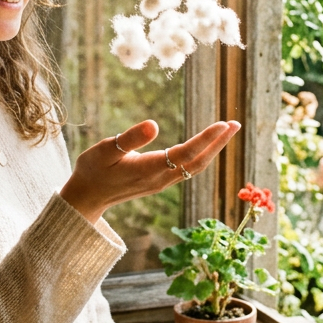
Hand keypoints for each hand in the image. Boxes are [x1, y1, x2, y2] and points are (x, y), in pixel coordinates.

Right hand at [59, 120, 240, 222]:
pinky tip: (206, 146)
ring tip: (227, 131)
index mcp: (148, 169)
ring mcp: (161, 183)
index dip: (206, 139)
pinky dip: (201, 156)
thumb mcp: (105, 150)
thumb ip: (129, 138)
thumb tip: (153, 124)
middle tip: (235, 124)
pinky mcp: (159, 183)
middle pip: (197, 161)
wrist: (87, 197)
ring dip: (213, 150)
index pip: (185, 153)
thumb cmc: (92, 170)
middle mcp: (160, 179)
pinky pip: (187, 169)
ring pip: (195, 167)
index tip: (224, 124)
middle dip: (218, 143)